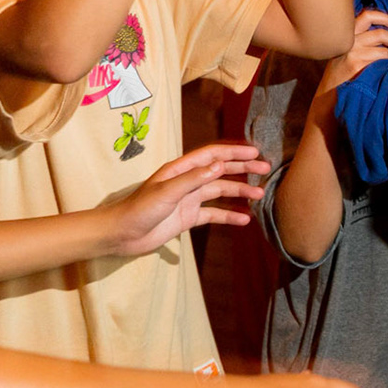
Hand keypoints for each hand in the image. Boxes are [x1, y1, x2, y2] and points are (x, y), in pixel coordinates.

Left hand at [105, 143, 270, 255]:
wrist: (122, 233)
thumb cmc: (139, 209)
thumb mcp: (167, 192)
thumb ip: (194, 179)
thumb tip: (220, 165)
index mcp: (181, 169)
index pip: (212, 155)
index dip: (234, 153)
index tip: (255, 154)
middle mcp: (188, 181)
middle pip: (220, 171)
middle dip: (243, 169)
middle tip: (265, 170)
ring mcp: (189, 199)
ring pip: (220, 192)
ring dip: (240, 192)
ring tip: (260, 195)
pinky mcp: (188, 217)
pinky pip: (214, 214)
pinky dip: (229, 216)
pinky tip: (244, 219)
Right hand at [316, 8, 387, 93]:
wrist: (328, 91)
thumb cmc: (341, 71)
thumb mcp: (347, 50)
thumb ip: (361, 39)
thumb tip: (387, 33)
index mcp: (347, 33)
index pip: (366, 15)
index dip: (383, 17)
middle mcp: (348, 38)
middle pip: (377, 28)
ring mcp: (352, 49)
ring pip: (381, 40)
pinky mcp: (355, 62)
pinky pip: (381, 55)